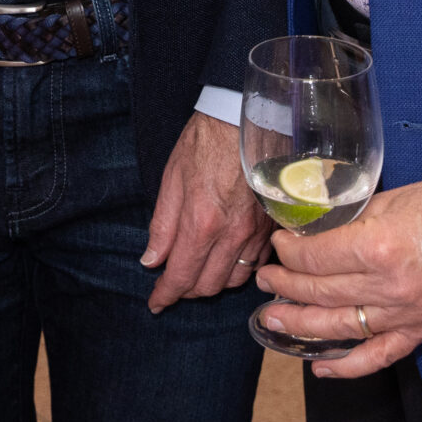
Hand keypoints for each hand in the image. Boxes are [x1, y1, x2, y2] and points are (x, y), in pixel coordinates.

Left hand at [141, 110, 269, 310]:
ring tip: (198, 274)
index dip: (165, 295)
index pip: (181, 276)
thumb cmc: (204, 143)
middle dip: (187, 291)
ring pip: (234, 280)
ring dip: (213, 284)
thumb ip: (161, 226)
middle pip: (208, 286)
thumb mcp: (171, 179)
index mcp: (201, 222)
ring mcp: (256, 232)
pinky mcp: (271, 226)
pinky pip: (256, 264)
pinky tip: (225, 261)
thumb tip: (151, 260)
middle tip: (173, 285)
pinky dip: (238, 271)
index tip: (155, 303)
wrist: (245, 118)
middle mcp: (232, 234)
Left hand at [252, 174, 421, 379]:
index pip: (316, 258)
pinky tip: (319, 367)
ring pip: (340, 328)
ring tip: (271, 319)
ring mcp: (406, 315)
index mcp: (379, 248)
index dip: (289, 252)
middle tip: (264, 281)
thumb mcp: (387, 200)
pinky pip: (379, 357)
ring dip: (300, 326)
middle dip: (284, 287)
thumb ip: (348, 220)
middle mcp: (390, 288)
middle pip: (321, 293)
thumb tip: (310, 230)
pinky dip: (347, 368)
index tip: (278, 245)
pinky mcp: (421, 331)